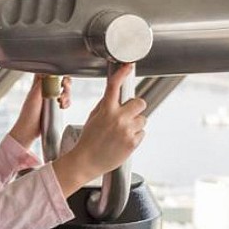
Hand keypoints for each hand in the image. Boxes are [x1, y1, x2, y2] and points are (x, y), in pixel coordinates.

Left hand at [9, 74, 71, 149]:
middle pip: (59, 80)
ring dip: (67, 94)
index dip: (56, 70)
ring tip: (63, 102)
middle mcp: (44, 90)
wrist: (28, 132)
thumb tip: (49, 72)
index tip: (61, 75)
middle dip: (66, 83)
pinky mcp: (54, 107)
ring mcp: (49, 98)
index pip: (47, 71)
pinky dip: (67, 103)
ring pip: (63, 90)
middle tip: (65, 88)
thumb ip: (41, 85)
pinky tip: (63, 107)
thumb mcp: (34, 98)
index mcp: (37, 85)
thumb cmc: (28, 115)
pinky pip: (64, 101)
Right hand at [52, 64, 145, 195]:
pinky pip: (142, 133)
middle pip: (140, 102)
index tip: (128, 66)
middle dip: (135, 108)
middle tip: (127, 116)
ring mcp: (127, 130)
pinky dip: (135, 136)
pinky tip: (123, 141)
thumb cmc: (87, 141)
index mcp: (105, 110)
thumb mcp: (92, 118)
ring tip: (122, 132)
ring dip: (135, 124)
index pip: (115, 86)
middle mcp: (118, 118)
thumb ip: (104, 106)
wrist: (86, 162)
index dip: (122, 74)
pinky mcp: (133, 142)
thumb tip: (115, 96)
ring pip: (142, 119)